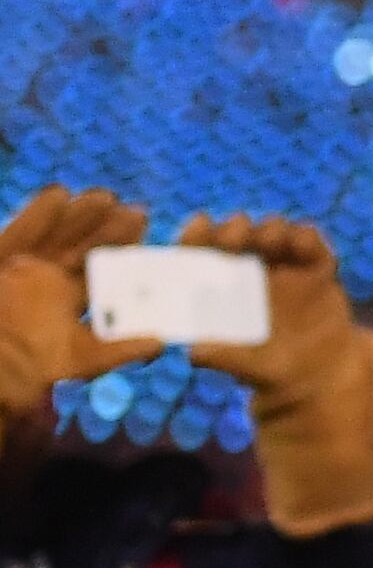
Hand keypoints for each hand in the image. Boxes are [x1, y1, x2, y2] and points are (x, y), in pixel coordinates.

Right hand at [0, 197, 162, 416]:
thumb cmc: (24, 372)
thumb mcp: (74, 362)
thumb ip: (114, 351)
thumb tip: (160, 344)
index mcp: (69, 301)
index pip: (103, 268)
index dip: (123, 246)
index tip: (144, 224)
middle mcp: (47, 281)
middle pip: (82, 247)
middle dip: (106, 228)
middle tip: (134, 211)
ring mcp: (20, 271)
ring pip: (54, 237)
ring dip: (77, 217)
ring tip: (104, 199)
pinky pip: (17, 236)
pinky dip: (36, 217)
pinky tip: (58, 195)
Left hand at [173, 213, 357, 390]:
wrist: (320, 372)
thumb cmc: (271, 371)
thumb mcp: (247, 367)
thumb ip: (224, 357)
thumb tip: (195, 353)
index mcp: (222, 291)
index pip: (204, 257)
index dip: (199, 237)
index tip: (200, 223)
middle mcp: (250, 273)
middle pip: (238, 238)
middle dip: (235, 229)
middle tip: (238, 231)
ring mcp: (284, 268)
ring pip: (274, 234)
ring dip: (270, 230)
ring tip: (272, 239)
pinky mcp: (317, 270)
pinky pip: (312, 246)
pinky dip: (307, 238)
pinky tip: (303, 242)